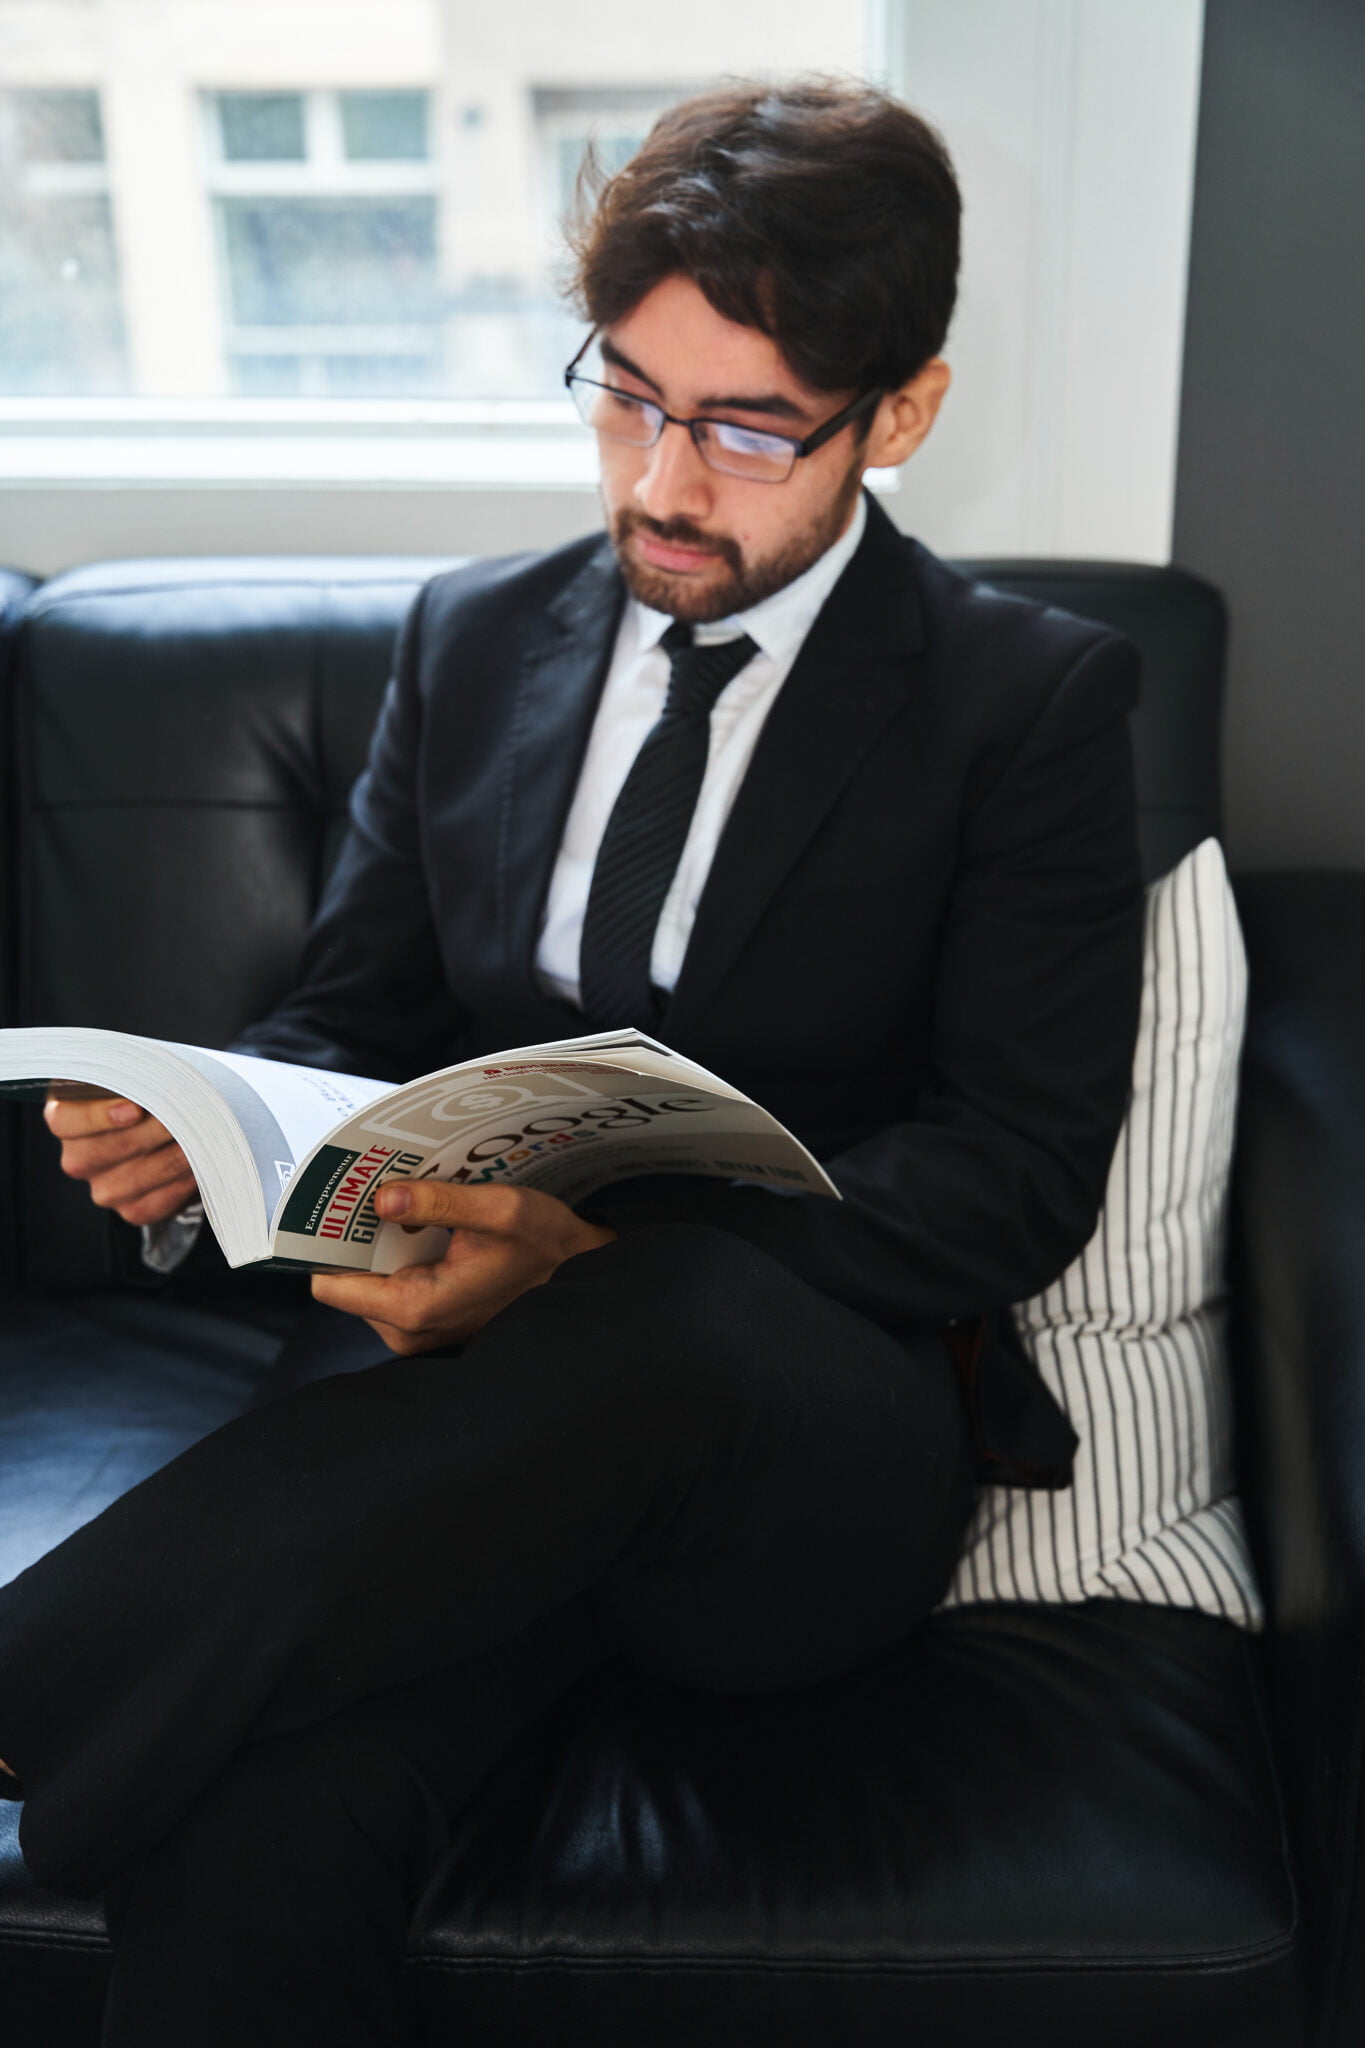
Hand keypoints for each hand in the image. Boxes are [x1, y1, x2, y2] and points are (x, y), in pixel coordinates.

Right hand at [43, 1093, 197, 1226]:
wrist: (175, 1129)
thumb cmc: (151, 1096)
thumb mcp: (137, 1080)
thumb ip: (137, 1079)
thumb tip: (157, 1082)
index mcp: (66, 1118)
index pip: (65, 1121)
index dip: (98, 1116)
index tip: (136, 1108)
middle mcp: (78, 1158)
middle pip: (100, 1152)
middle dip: (148, 1133)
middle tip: (184, 1116)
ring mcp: (103, 1188)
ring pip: (132, 1179)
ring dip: (170, 1157)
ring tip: (200, 1137)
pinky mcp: (131, 1210)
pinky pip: (153, 1204)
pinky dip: (179, 1183)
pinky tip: (197, 1164)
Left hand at [310, 1180, 616, 1355]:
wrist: (582, 1273)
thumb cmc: (546, 1244)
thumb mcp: (500, 1210)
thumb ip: (440, 1201)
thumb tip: (382, 1197)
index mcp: (417, 1307)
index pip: (329, 1284)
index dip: (327, 1242)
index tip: (334, 1205)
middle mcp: (409, 1331)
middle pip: (347, 1280)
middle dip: (360, 1236)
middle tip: (379, 1193)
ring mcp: (418, 1332)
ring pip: (368, 1282)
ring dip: (382, 1243)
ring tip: (406, 1205)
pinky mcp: (428, 1325)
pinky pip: (391, 1287)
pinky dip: (400, 1255)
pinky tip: (424, 1226)